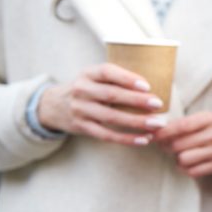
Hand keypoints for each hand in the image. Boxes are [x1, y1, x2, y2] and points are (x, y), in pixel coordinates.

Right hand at [38, 63, 167, 145]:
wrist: (54, 105)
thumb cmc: (87, 88)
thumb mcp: (94, 77)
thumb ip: (116, 78)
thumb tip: (153, 87)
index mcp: (88, 73)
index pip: (107, 72)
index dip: (127, 78)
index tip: (147, 85)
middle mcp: (82, 90)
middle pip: (111, 96)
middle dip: (137, 100)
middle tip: (158, 104)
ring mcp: (81, 110)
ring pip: (111, 118)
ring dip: (136, 122)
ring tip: (157, 124)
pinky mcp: (82, 127)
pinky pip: (107, 135)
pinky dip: (127, 139)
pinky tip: (144, 139)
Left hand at [153, 112, 211, 177]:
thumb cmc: (211, 128)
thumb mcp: (201, 119)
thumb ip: (180, 124)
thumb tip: (154, 132)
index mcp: (209, 118)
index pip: (181, 126)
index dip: (164, 132)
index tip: (153, 136)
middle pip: (179, 145)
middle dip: (167, 146)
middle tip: (165, 146)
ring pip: (184, 159)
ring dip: (177, 158)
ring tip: (180, 154)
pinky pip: (192, 171)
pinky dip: (185, 168)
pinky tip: (188, 162)